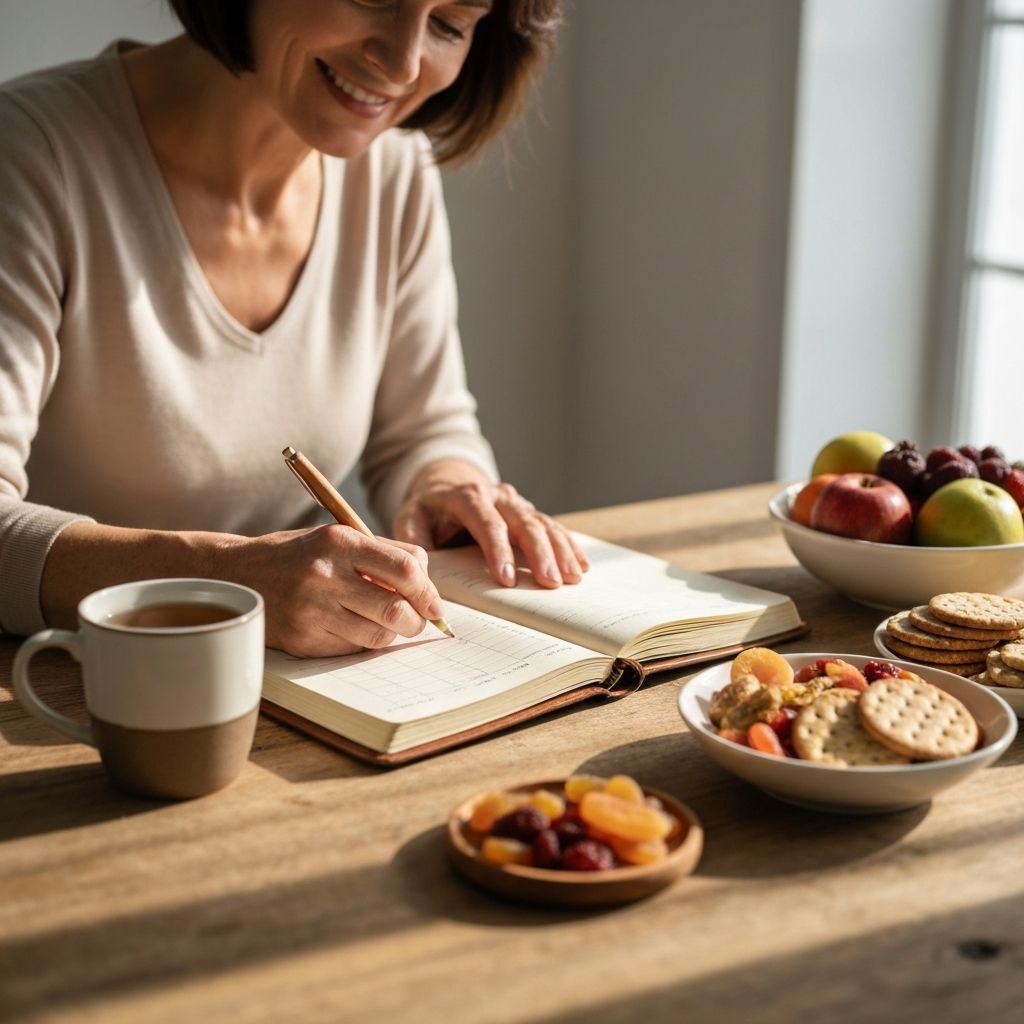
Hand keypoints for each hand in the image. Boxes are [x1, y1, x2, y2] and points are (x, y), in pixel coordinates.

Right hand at [224, 525, 446, 656]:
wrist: (238, 575)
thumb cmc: (299, 555)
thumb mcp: (337, 538)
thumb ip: (383, 554)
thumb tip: (428, 585)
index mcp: (339, 541)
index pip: (405, 568)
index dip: (428, 591)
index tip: (434, 604)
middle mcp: (325, 574)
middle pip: (397, 608)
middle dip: (417, 620)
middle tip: (418, 621)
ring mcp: (312, 610)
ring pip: (379, 635)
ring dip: (392, 634)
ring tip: (386, 624)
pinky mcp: (303, 639)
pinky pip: (353, 648)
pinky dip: (363, 642)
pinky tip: (353, 628)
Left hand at [392, 460, 589, 587]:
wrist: (446, 487)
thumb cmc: (428, 510)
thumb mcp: (409, 519)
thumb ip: (413, 539)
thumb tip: (423, 568)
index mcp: (467, 496)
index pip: (486, 522)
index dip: (497, 550)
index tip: (505, 578)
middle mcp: (497, 495)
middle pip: (523, 522)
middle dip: (539, 553)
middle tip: (550, 583)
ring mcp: (516, 503)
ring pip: (542, 524)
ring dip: (560, 550)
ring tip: (572, 577)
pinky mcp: (528, 513)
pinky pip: (552, 527)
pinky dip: (568, 545)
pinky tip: (581, 564)